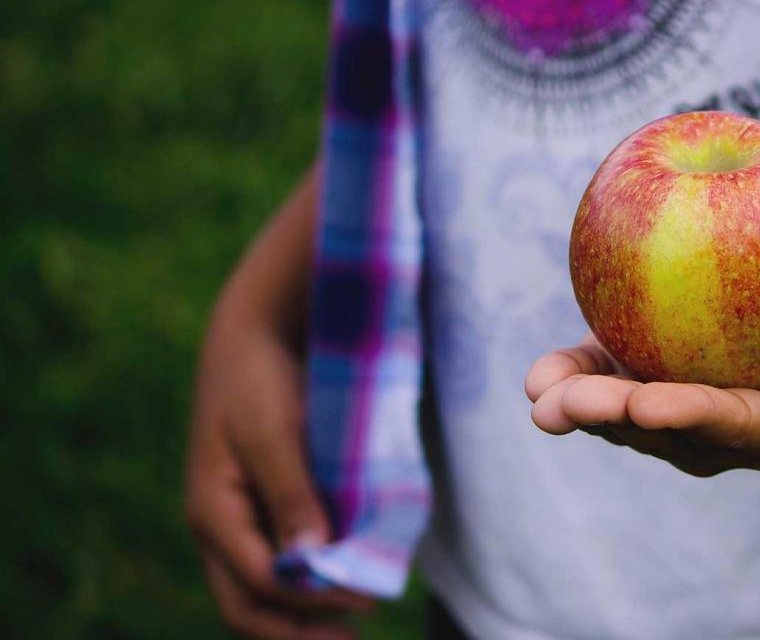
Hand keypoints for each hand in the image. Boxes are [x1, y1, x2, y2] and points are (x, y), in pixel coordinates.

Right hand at [184, 318, 373, 638]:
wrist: (257, 330)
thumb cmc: (261, 375)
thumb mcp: (274, 431)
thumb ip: (292, 494)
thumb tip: (309, 560)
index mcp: (213, 512)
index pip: (260, 582)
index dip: (312, 599)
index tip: (368, 599)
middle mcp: (221, 526)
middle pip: (248, 603)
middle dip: (297, 631)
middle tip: (352, 638)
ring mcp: (239, 518)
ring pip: (260, 588)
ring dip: (302, 612)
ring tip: (354, 618)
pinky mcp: (261, 504)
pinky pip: (275, 558)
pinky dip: (306, 578)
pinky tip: (345, 578)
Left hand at [524, 287, 759, 475]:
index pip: (723, 422)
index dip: (684, 415)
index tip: (646, 404)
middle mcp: (709, 435)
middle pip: (658, 428)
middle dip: (611, 417)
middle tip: (569, 404)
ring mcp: (667, 413)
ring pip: (619, 416)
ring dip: (577, 406)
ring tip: (540, 395)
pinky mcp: (635, 381)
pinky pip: (598, 381)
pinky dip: (567, 377)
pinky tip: (537, 377)